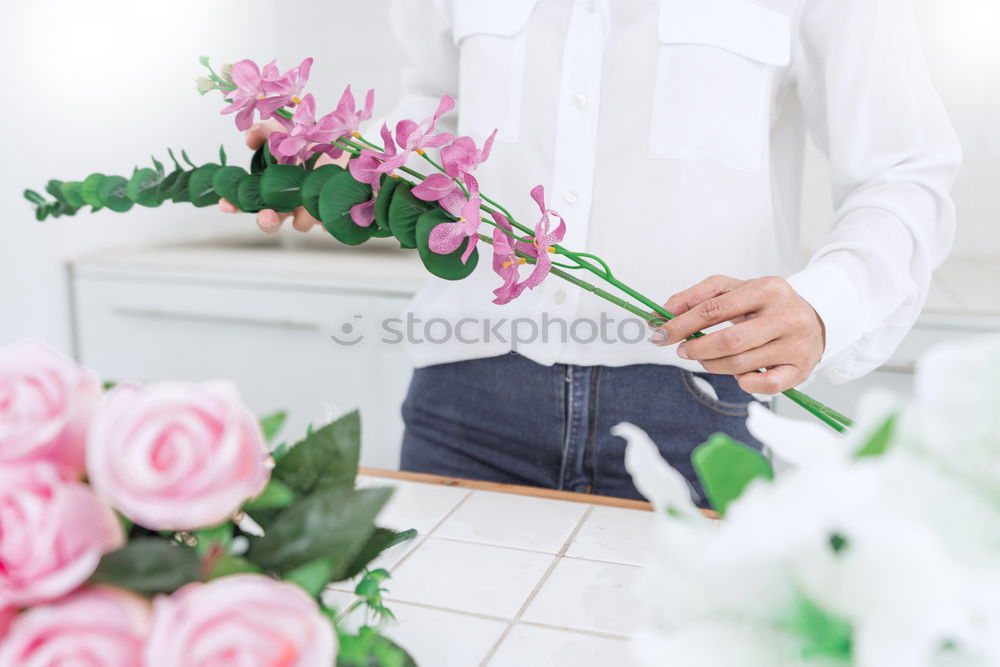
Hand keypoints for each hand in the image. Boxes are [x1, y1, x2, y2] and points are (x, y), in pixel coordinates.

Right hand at [218, 119, 348, 232]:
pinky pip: (329, 224)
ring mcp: (311, 209)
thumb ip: (265, 131)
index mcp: (274, 186)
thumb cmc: (315, 139)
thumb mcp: (287, 130)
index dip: (235, 204)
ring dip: (302, 213)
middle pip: (270, 221)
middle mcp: (290, 201)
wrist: (351, 144)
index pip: (248, 201)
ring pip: (299, 224)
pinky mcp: (334, 214)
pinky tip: (329, 209)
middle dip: (266, 220)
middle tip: (267, 215)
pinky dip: (328, 218)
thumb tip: (249, 140)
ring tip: (310, 196)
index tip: (226, 204)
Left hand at [654, 275, 825, 393]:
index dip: (681, 325)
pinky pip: (764, 385)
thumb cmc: (765, 305)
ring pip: (741, 364)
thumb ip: (697, 297)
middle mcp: (786, 315)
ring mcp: (797, 344)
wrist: (813, 319)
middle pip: (729, 340)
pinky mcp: (801, 369)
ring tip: (708, 358)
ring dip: (714, 365)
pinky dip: (744, 383)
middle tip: (683, 351)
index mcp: (767, 288)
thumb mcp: (734, 290)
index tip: (659, 334)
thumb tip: (661, 312)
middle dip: (698, 349)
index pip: (714, 309)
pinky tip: (739, 373)